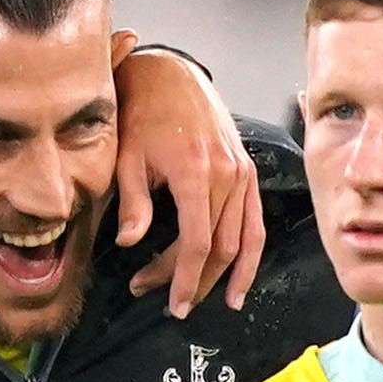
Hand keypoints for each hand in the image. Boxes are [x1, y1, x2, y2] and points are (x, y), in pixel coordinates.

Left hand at [105, 43, 267, 319]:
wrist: (170, 76)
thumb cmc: (142, 114)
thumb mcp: (128, 157)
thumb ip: (134, 202)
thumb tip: (130, 243)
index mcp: (197, 173)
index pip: (196, 242)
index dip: (184, 279)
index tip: (172, 305)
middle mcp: (228, 175)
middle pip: (217, 246)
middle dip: (193, 280)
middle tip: (166, 302)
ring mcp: (243, 173)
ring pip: (241, 239)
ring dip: (224, 276)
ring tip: (209, 302)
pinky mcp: (247, 172)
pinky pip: (254, 221)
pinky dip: (250, 254)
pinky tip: (239, 283)